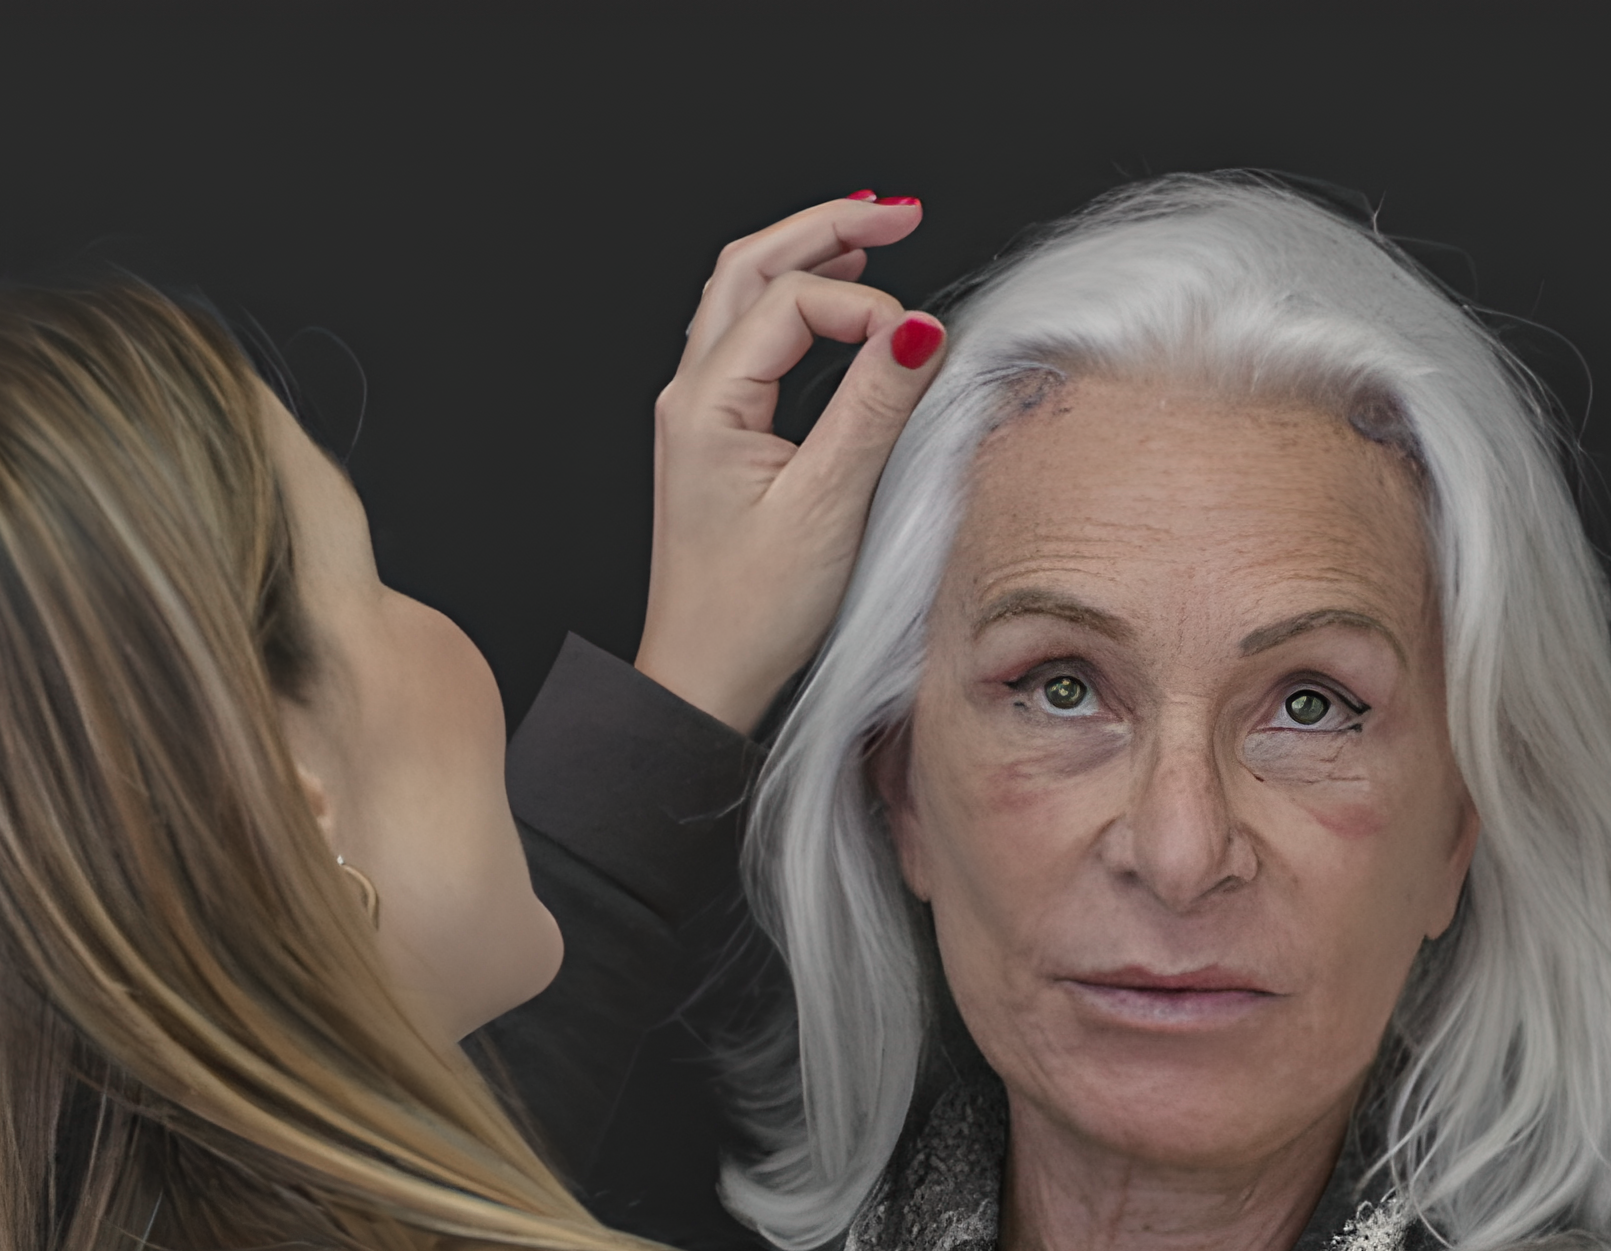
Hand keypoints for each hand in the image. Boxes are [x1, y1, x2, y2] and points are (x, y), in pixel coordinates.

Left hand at [636, 193, 951, 734]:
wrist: (701, 679)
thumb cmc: (750, 614)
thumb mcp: (827, 507)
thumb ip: (873, 409)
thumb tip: (920, 332)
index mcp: (705, 403)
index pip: (792, 302)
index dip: (864, 307)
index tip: (920, 349)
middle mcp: (691, 395)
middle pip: (751, 266)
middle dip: (827, 229)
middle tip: (900, 212)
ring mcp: (698, 411)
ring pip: (744, 295)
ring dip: (808, 256)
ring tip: (873, 235)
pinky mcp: (716, 434)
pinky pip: (751, 338)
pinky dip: (797, 304)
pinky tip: (838, 308)